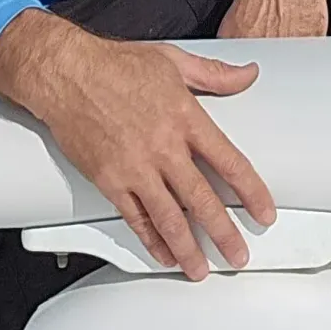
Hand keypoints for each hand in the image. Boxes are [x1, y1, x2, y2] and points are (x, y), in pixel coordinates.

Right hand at [0, 10, 275, 279]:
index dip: (250, 191)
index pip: (229, 161)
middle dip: (224, 234)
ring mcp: (136, 168)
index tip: (263, 211)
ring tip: (201, 269)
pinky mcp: (110, 182)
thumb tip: (248, 74)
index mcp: (185, 116)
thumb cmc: (116, 64)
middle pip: (202, 200)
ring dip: (189, 249)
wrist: (67, 73)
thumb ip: (214, 73)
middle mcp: (163, 147)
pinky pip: (136, 219)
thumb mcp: (173, 60)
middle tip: (238, 256)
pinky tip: (164, 254)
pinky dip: (152, 242)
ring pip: (169, 219)